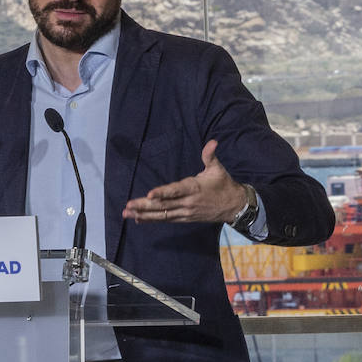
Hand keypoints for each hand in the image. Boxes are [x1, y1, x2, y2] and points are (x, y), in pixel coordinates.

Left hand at [123, 140, 247, 224]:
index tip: (148, 194)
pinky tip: (138, 219)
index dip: (162, 193)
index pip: (175, 191)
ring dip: (144, 214)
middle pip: (164, 205)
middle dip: (144, 206)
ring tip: (127, 213)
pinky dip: (152, 219)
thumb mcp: (218, 169)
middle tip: (128, 206)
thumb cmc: (224, 185)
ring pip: (162, 214)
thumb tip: (212, 142)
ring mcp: (185, 212)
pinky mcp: (184, 218)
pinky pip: (166, 219)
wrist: (234, 206)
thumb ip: (210, 155)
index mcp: (194, 188)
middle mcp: (188, 202)